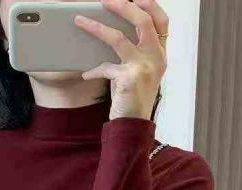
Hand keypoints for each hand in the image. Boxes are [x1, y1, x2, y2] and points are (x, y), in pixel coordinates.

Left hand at [74, 0, 167, 120]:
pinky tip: (85, 73)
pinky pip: (105, 67)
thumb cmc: (133, 99)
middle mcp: (156, 58)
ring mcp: (143, 68)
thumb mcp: (140, 72)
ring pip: (118, 37)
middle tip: (105, 0)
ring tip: (79, 20)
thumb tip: (112, 30)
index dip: (150, 4)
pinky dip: (93, 69)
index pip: (162, 21)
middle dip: (122, 5)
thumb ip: (135, 53)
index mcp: (160, 55)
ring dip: (95, 27)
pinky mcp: (128, 78)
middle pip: (142, 20)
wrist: (133, 126)